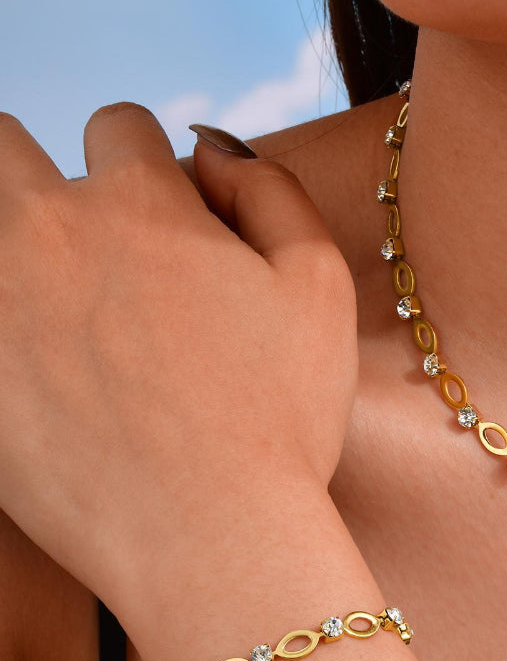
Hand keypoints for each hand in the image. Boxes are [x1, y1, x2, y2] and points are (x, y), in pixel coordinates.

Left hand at [0, 103, 357, 607]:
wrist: (211, 535)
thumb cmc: (280, 415)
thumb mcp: (320, 285)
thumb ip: (271, 191)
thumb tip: (211, 151)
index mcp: (141, 204)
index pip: (119, 125)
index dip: (147, 162)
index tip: (165, 214)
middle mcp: (48, 233)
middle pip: (7, 146)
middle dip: (44, 173)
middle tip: (88, 242)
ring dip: (15, 241)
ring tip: (59, 300)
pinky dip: (7, 323)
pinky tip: (42, 365)